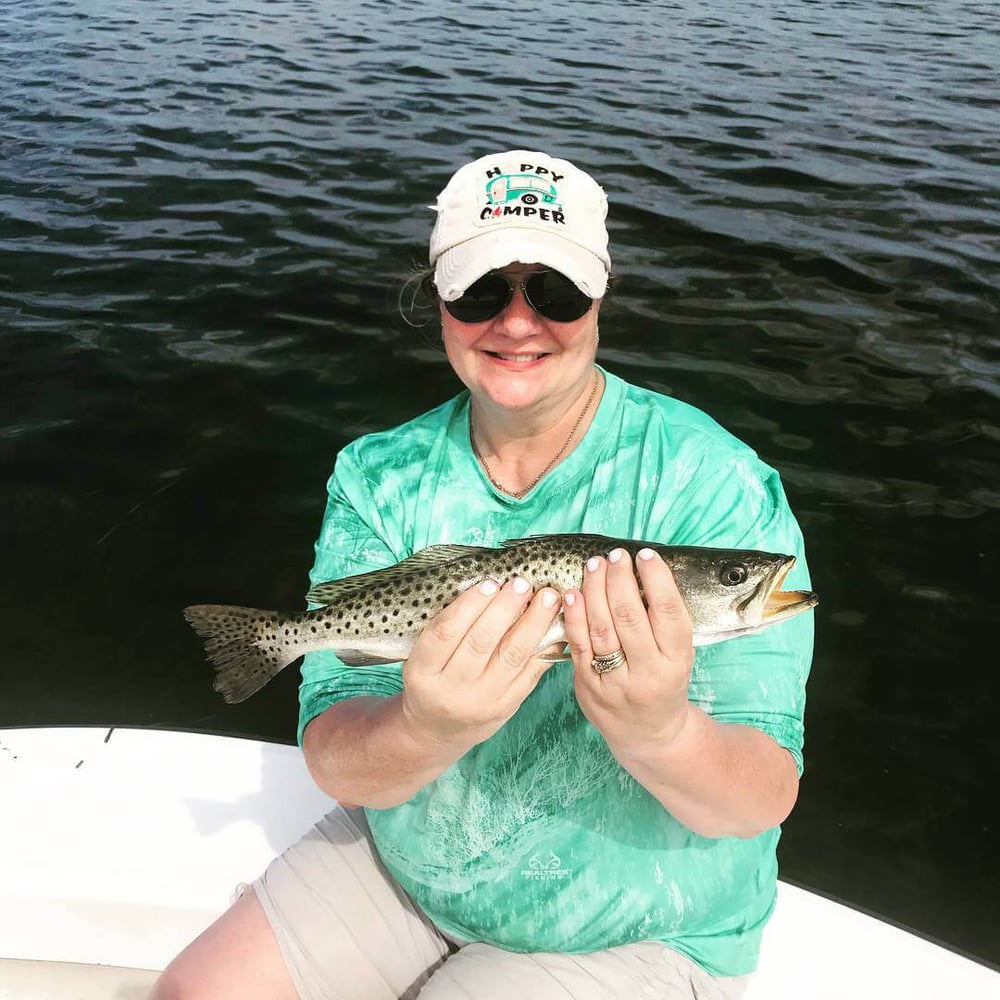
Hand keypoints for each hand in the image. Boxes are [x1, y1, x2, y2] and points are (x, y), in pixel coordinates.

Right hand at [400, 577, 560, 751]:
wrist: (438, 730)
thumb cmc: (431, 681)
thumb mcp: (422, 659)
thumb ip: (446, 630)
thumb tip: (489, 589)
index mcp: (422, 673)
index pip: (445, 633)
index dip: (468, 605)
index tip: (490, 583)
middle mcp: (451, 690)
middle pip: (480, 641)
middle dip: (505, 608)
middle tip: (522, 584)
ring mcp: (482, 701)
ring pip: (511, 655)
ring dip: (533, 623)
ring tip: (547, 598)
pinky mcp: (507, 707)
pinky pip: (531, 673)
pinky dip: (545, 647)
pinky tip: (554, 626)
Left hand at [563, 547, 693, 754]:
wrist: (648, 734)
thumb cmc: (664, 682)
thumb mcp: (678, 655)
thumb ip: (663, 621)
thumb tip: (639, 571)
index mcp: (676, 662)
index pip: (668, 614)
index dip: (657, 580)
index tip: (646, 555)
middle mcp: (647, 674)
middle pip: (630, 618)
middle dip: (620, 580)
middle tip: (616, 556)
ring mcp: (615, 683)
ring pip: (602, 629)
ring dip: (595, 591)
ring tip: (595, 565)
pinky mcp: (588, 687)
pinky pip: (579, 646)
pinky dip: (574, 616)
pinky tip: (573, 592)